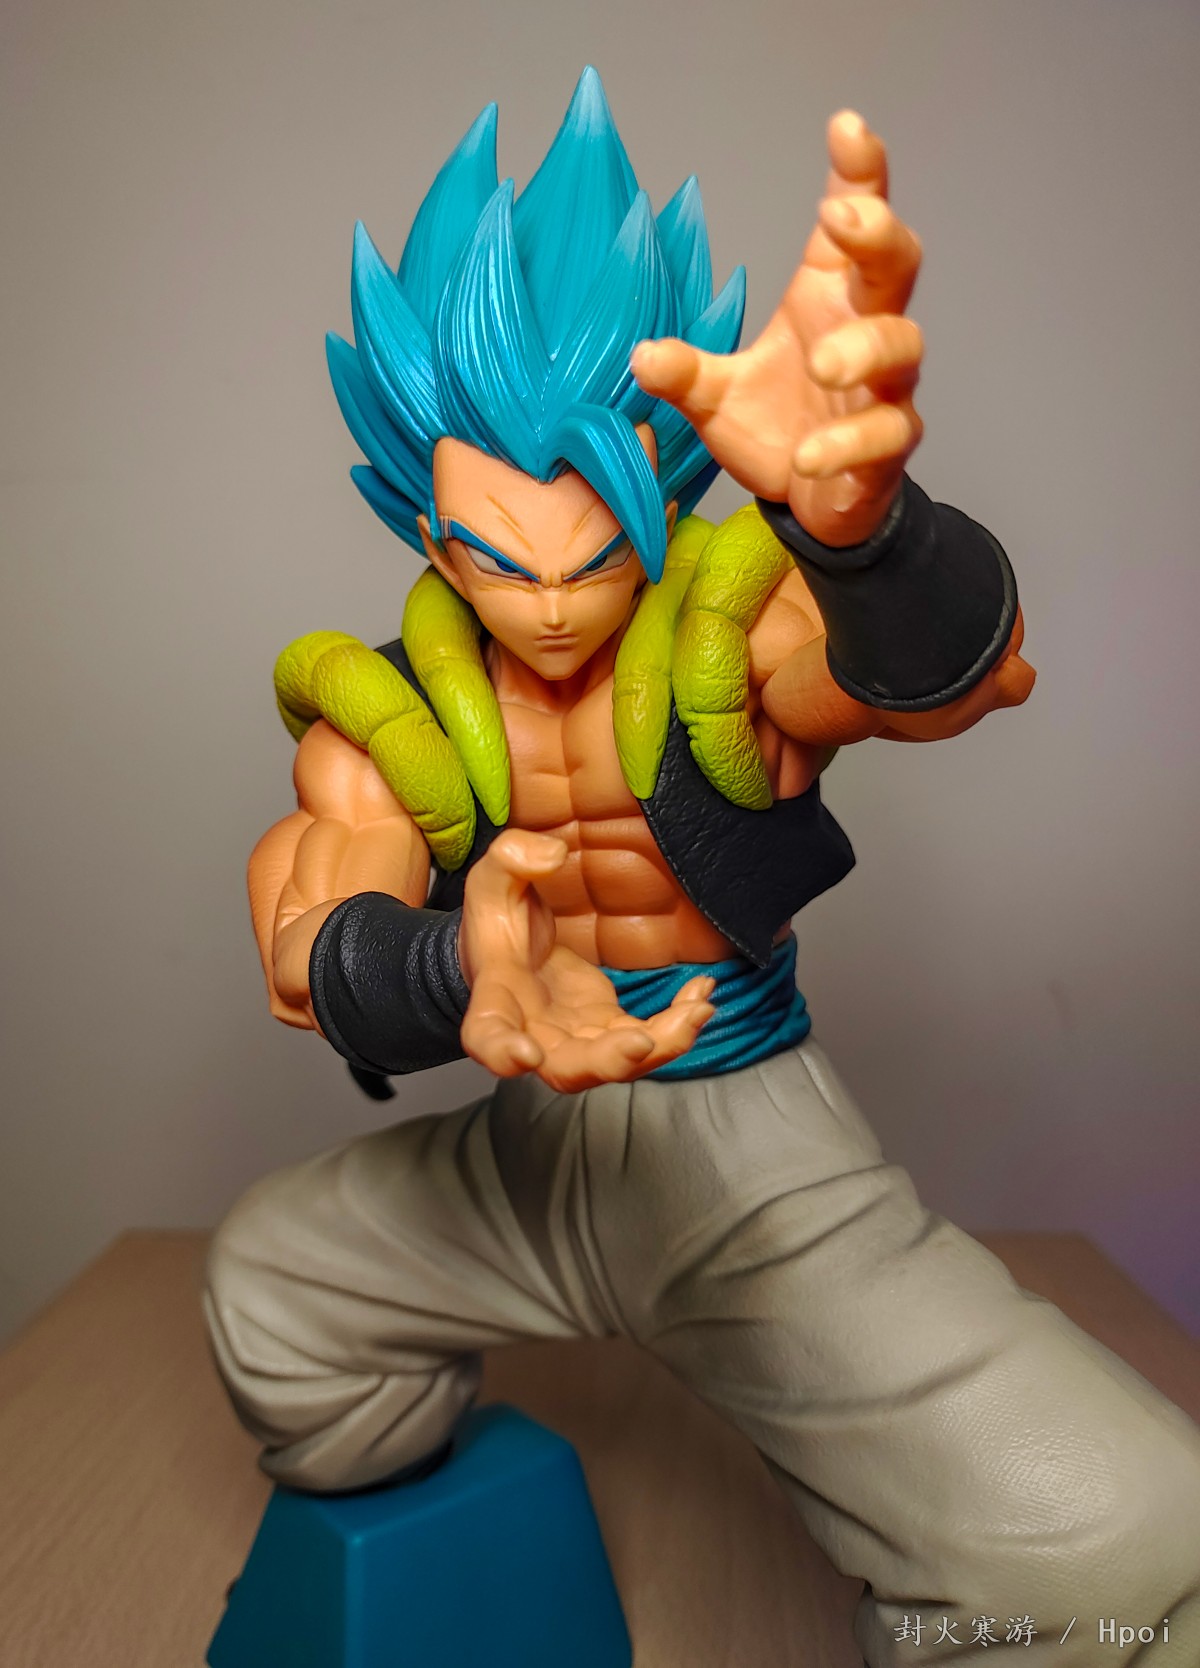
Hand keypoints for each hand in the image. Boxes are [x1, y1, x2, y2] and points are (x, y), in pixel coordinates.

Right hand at [458, 830, 714, 1092]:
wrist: (511, 946)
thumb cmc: (499, 918)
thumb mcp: (493, 878)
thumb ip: (512, 858)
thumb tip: (553, 855)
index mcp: (498, 996)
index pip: (487, 1034)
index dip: (502, 1051)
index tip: (526, 1054)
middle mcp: (536, 1030)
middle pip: (567, 1068)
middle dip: (607, 1061)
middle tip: (642, 1043)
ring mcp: (575, 1035)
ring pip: (615, 1063)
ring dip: (661, 1046)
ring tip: (698, 1011)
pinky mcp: (607, 1026)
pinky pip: (647, 1040)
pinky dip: (678, 1024)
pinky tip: (702, 995)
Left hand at [632, 111, 922, 547]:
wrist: (808, 500)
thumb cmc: (776, 425)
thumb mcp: (714, 396)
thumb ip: (683, 373)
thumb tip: (640, 355)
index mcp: (824, 298)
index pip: (854, 222)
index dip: (860, 173)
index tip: (846, 128)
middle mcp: (863, 330)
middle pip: (897, 264)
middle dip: (877, 235)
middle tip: (843, 220)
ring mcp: (884, 388)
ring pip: (902, 346)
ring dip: (864, 348)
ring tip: (821, 362)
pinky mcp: (887, 447)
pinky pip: (885, 435)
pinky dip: (847, 444)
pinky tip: (808, 456)